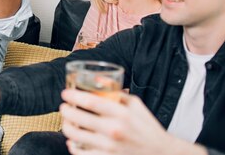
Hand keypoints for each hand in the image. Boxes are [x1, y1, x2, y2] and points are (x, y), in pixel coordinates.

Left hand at [60, 89, 203, 154]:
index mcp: (122, 114)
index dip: (74, 96)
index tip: (65, 93)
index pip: (91, 102)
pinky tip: (72, 141)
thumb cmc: (146, 126)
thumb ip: (117, 92)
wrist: (161, 153)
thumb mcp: (136, 105)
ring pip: (76, 136)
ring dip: (66, 128)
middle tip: (63, 107)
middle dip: (66, 111)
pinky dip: (73, 147)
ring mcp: (110, 147)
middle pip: (79, 119)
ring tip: (67, 123)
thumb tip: (97, 78)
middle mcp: (114, 130)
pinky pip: (82, 154)